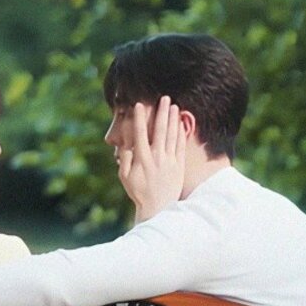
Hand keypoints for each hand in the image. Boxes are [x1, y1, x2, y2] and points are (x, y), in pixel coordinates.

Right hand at [117, 96, 185, 221]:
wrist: (158, 207)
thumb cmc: (138, 192)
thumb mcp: (125, 176)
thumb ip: (125, 158)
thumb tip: (125, 142)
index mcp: (141, 158)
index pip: (140, 133)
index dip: (139, 118)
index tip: (140, 105)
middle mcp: (156, 157)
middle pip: (160, 130)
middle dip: (162, 112)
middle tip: (164, 98)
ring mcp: (169, 161)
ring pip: (172, 135)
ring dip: (173, 119)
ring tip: (174, 106)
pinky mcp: (179, 165)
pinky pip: (180, 146)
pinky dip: (180, 133)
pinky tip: (181, 123)